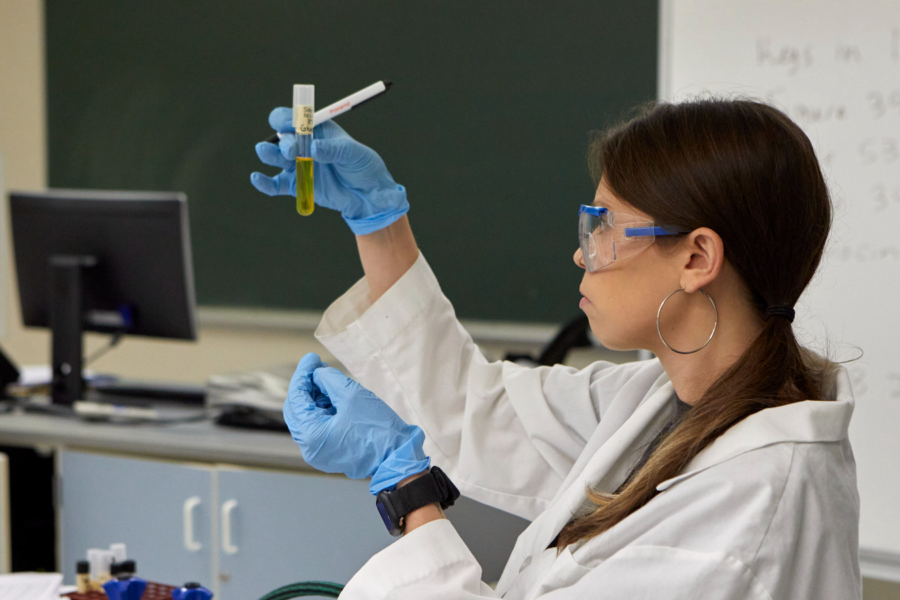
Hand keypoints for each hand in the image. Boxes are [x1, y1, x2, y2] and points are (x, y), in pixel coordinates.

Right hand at [250, 108, 409, 234]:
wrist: (369, 196)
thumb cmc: (364, 167)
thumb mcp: (353, 154)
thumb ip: (333, 150)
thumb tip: (313, 149)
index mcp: (317, 130)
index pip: (295, 118)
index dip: (288, 118)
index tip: (290, 124)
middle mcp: (305, 145)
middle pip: (284, 138)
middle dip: (285, 142)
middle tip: (292, 151)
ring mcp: (299, 165)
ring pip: (277, 158)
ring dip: (269, 154)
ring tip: (264, 152)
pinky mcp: (297, 186)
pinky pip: (276, 184)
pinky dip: (265, 183)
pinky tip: (256, 178)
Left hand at [283, 353, 429, 493]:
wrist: (397, 458)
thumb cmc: (377, 429)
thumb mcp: (352, 395)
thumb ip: (329, 379)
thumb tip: (317, 374)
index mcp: (311, 434)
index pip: (296, 398)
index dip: (303, 374)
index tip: (312, 357)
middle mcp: (308, 447)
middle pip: (297, 409)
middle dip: (306, 386)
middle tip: (319, 367)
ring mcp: (318, 452)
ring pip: (308, 418)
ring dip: (315, 397)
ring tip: (329, 380)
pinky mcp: (329, 453)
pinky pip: (318, 427)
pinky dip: (323, 410)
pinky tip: (334, 397)